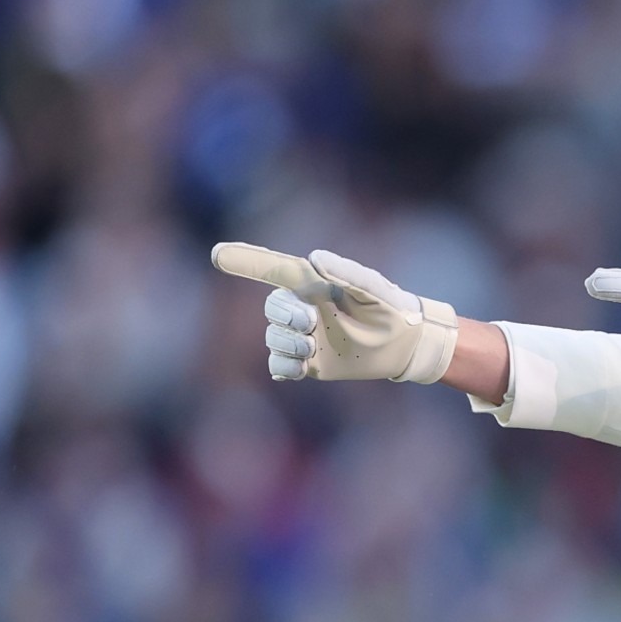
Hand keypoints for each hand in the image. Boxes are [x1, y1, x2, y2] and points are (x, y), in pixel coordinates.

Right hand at [211, 243, 458, 383]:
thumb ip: (346, 272)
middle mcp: (303, 307)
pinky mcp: (307, 363)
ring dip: (287, 343)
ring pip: (273, 338)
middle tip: (310, 322)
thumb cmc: (391, 307)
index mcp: (314, 284)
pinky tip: (300, 367)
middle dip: (284, 316)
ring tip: (312, 347)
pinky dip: (284, 367)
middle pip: (272, 308)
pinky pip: (278, 366)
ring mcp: (303, 336)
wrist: (403, 344)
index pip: (273, 268)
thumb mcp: (373, 288)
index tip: (217, 254)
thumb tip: (314, 258)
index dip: (245, 261)